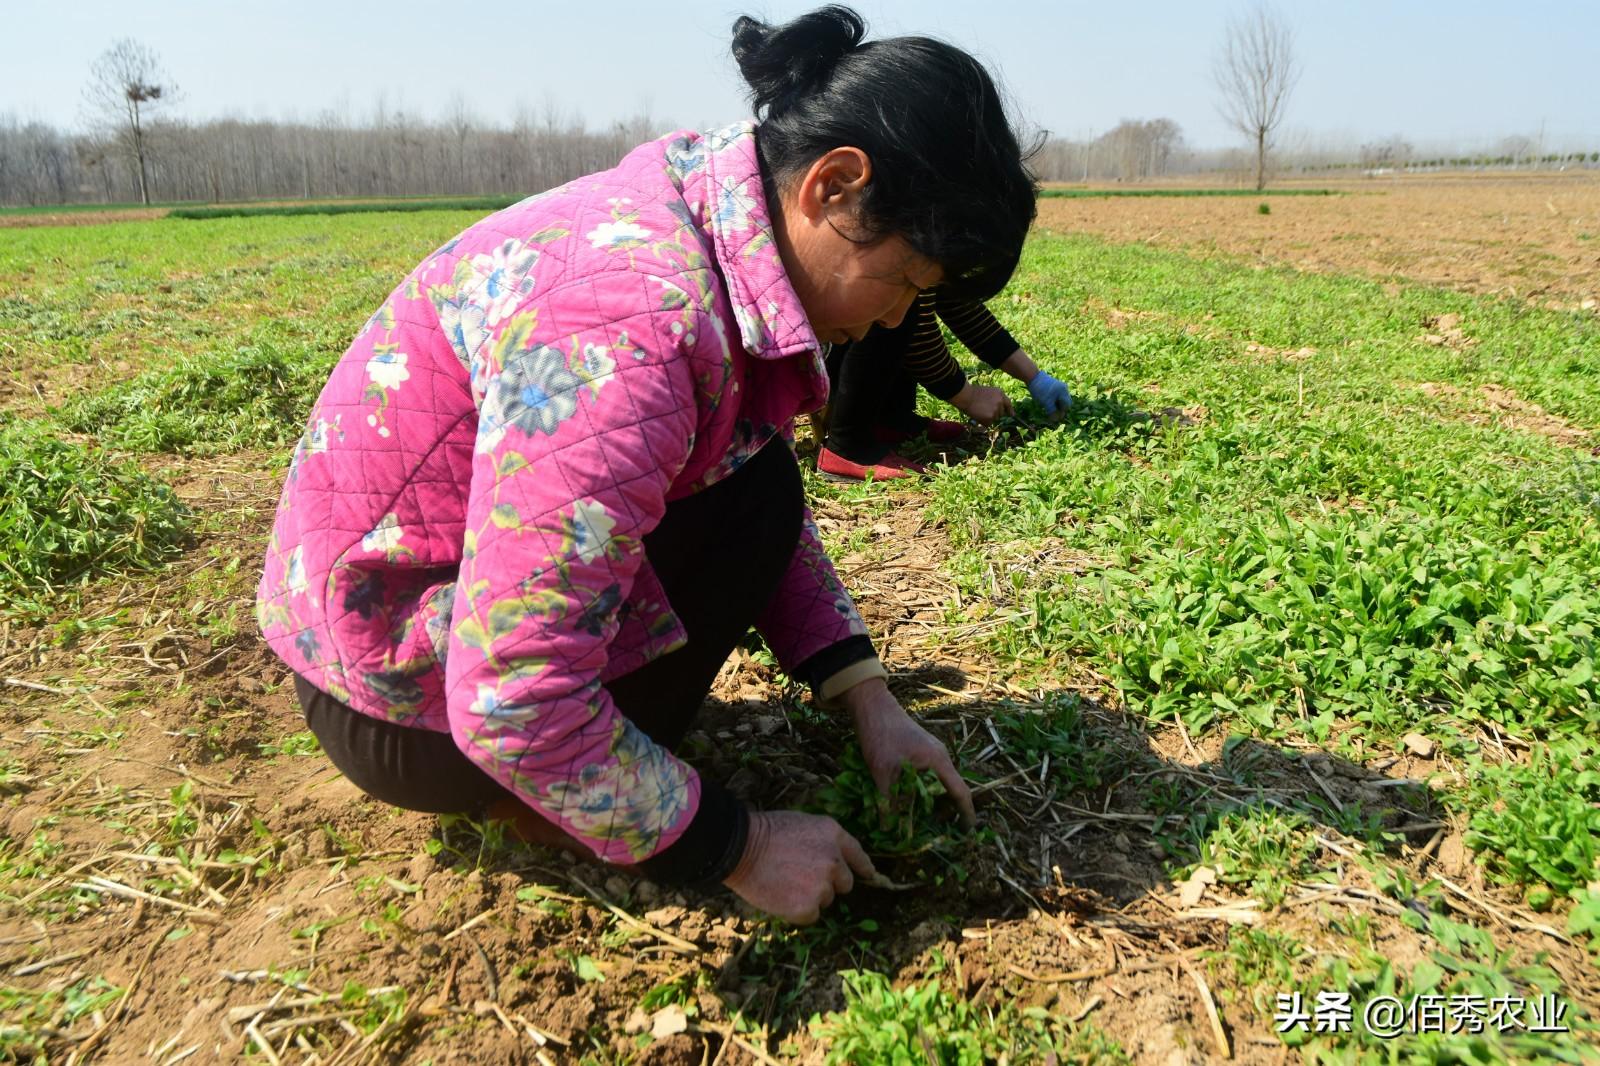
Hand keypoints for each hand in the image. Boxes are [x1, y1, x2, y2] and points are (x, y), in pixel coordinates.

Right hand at [723, 811, 876, 923]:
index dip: (863, 868)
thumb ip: (824, 841)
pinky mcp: (807, 907)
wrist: (741, 848)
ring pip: (826, 900)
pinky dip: (798, 911)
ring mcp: (822, 886)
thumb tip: (835, 863)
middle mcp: (834, 861)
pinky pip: (811, 915)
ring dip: (811, 896)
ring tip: (785, 882)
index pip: (858, 856)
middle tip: (801, 876)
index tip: (869, 875)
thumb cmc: (766, 832)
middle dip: (829, 883)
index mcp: (834, 835)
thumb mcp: (803, 823)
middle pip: (845, 883)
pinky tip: (781, 896)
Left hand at [842, 678, 976, 826]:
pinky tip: (911, 802)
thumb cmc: (880, 734)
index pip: (960, 791)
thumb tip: (888, 829)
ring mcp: (931, 752)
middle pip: (951, 788)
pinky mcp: (921, 750)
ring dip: (933, 801)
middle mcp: (940, 756)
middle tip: (940, 833)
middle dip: (947, 811)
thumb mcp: (882, 771)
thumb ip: (887, 801)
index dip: (966, 812)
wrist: (871, 705)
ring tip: (925, 822)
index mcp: (938, 760)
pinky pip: (929, 775)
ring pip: (938, 783)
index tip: (968, 831)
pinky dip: (924, 790)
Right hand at [950, 384, 1013, 424]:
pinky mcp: (991, 417)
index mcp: (1000, 393)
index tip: (1012, 415)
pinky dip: (983, 422)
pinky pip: (988, 423)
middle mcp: (1000, 401)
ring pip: (994, 419)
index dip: (1010, 410)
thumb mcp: (988, 392)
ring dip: (988, 418)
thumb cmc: (973, 393)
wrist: (966, 396)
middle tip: (983, 410)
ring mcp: (996, 410)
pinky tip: (978, 415)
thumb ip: (996, 399)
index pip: (1008, 403)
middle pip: (1001, 414)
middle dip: (994, 414)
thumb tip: (1000, 409)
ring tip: (979, 411)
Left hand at [1026, 370, 1071, 416]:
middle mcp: (1064, 389)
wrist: (1032, 376)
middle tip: (1051, 414)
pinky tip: (1047, 403)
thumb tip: (1056, 420)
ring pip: (1060, 399)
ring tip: (1048, 408)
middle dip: (1059, 409)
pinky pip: (1057, 396)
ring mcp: (1060, 386)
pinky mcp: (1055, 386)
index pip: (1066, 406)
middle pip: (1065, 403)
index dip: (1061, 413)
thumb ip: (1052, 411)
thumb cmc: (1040, 390)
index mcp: (1064, 392)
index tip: (1054, 418)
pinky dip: (1053, 401)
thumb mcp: (1046, 402)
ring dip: (1056, 405)